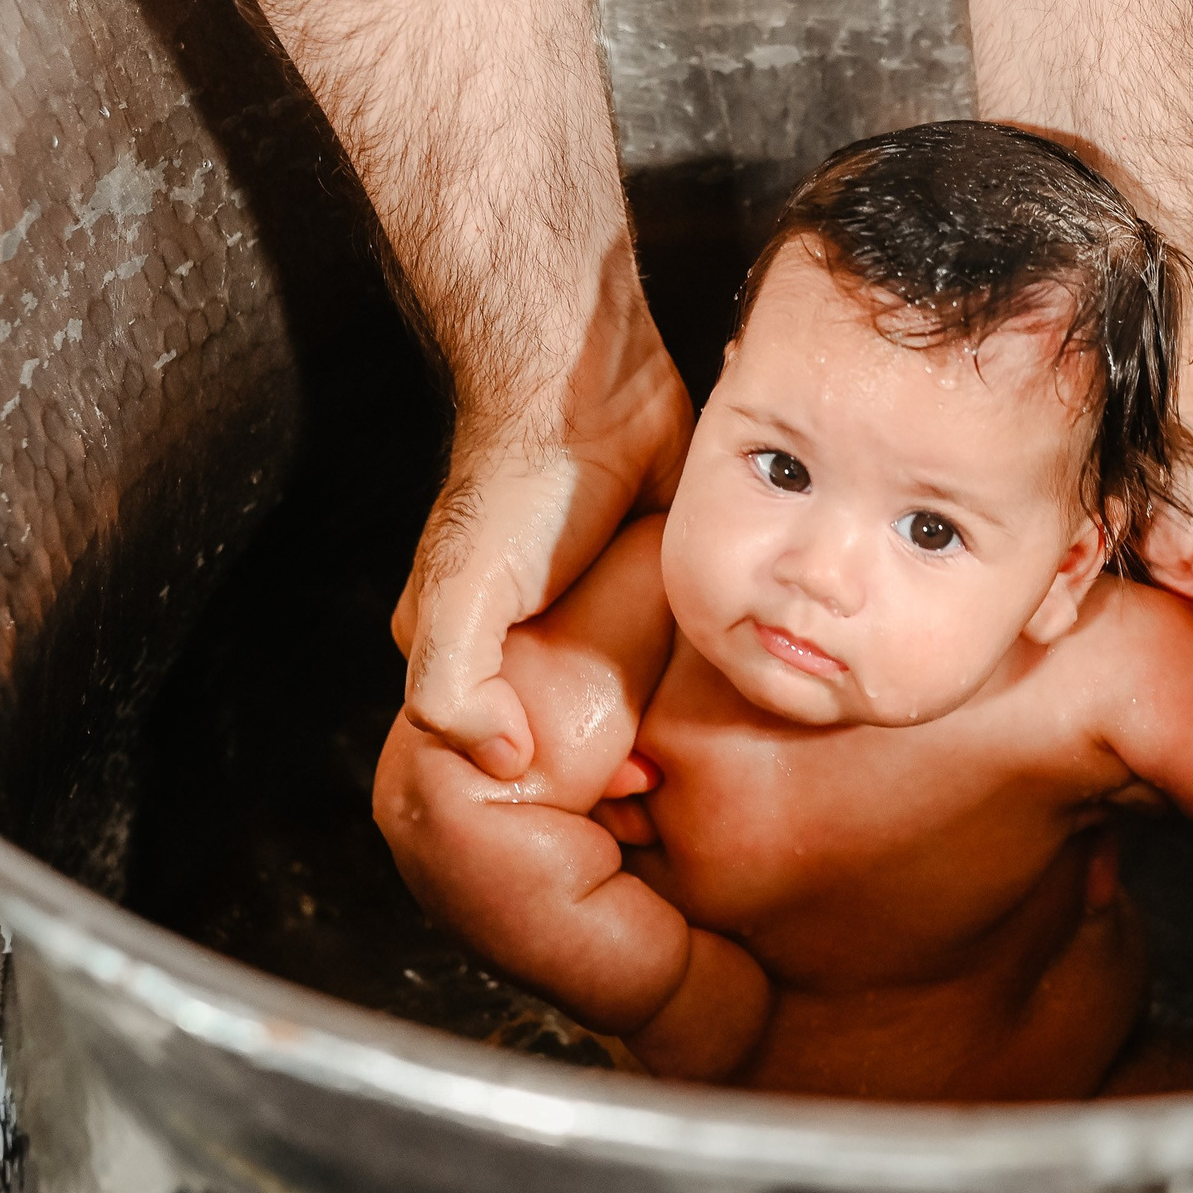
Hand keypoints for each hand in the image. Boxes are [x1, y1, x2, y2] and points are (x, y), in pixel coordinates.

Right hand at [392, 300, 690, 780]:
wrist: (590, 383)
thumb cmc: (517, 485)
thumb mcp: (462, 592)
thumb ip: (454, 685)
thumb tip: (503, 763)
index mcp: (478, 655)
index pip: (515, 755)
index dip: (565, 795)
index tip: (623, 809)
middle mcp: (541, 643)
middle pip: (587, 738)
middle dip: (626, 774)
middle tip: (669, 793)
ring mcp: (606, 617)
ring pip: (643, 702)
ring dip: (673, 734)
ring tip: (711, 764)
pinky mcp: (663, 587)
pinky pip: (688, 651)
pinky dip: (710, 678)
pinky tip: (738, 702)